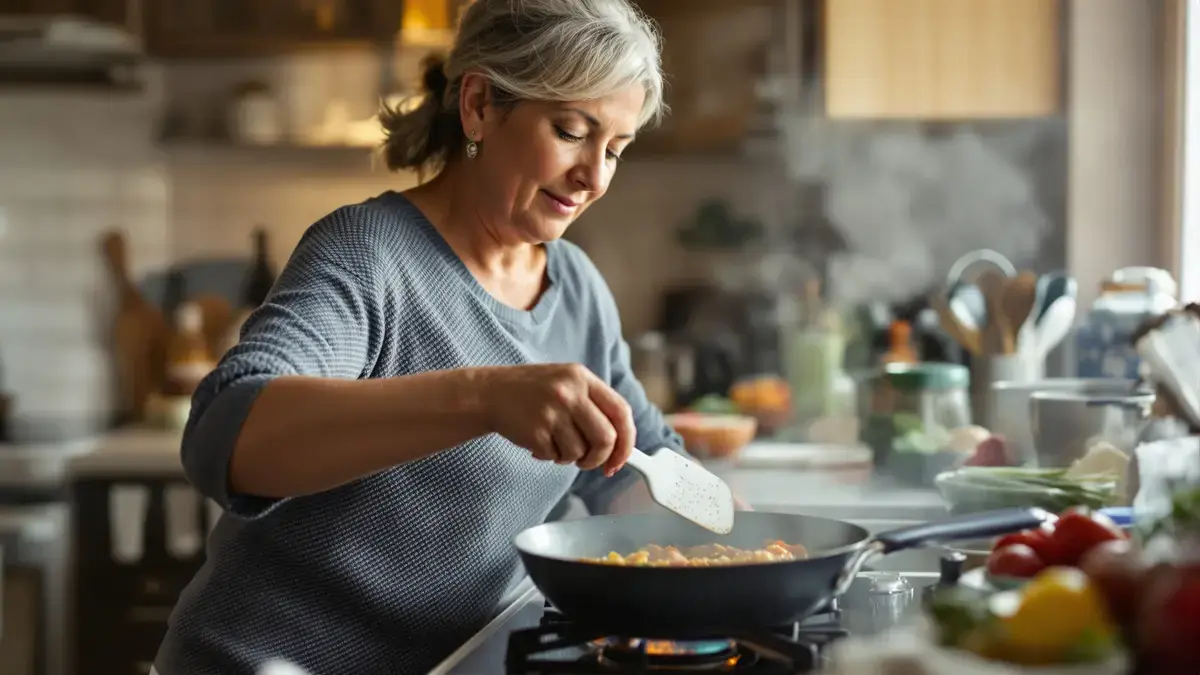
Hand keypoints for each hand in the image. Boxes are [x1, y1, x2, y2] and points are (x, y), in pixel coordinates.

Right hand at [480, 363, 635, 475]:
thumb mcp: (567, 383)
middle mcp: (570, 392)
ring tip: (555, 444)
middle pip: (606, 438)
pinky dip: (550, 457)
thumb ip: (594, 405)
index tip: (621, 459)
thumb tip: (620, 444)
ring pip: (580, 452)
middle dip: (601, 458)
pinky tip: (539, 443)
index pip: (621, 411)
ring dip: (570, 457)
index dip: (627, 441)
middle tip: (589, 462)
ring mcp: (552, 411)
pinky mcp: (536, 431)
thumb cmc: (533, 392)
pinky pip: (555, 457)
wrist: (489, 393)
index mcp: (582, 377)